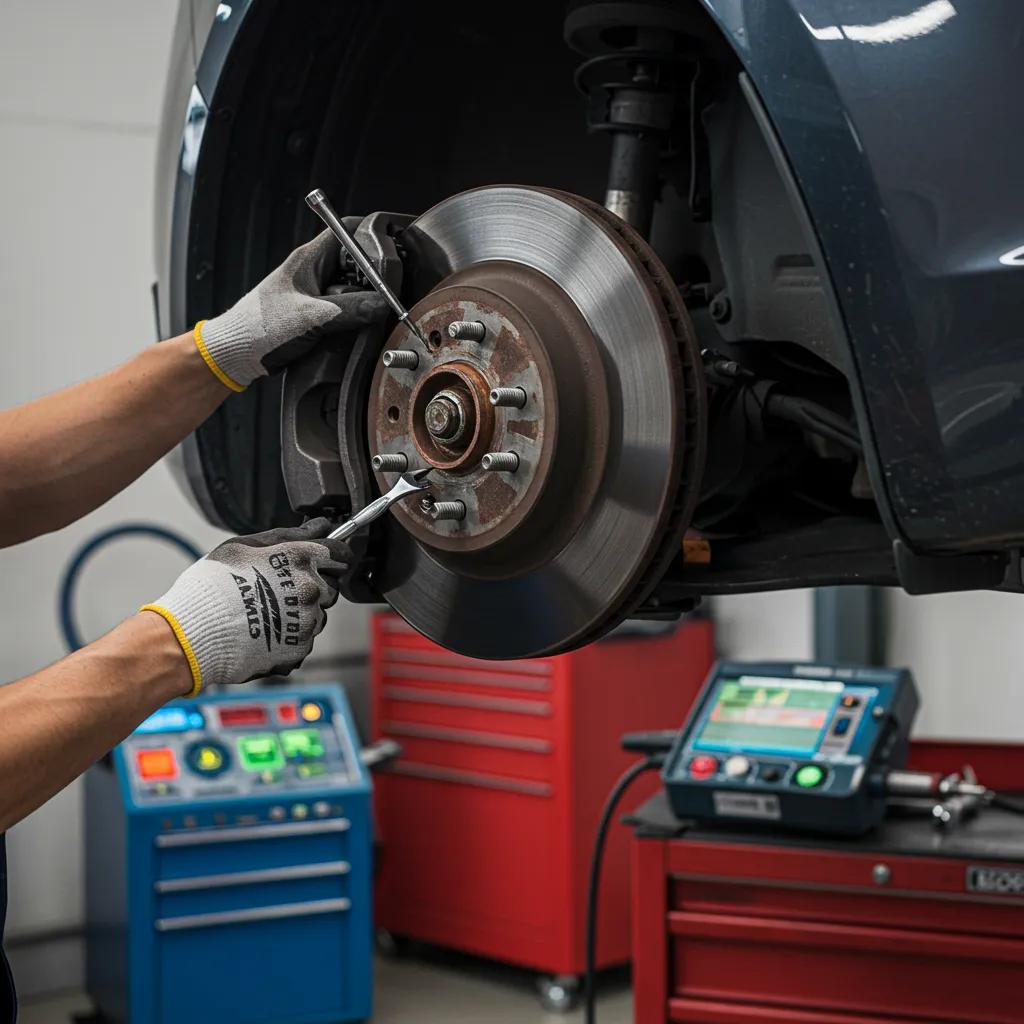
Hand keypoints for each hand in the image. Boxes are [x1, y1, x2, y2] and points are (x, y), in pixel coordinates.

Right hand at [142, 518, 353, 693]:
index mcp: (301, 559)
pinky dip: (289, 637)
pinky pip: (304, 639)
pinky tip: (264, 631)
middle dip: (311, 586)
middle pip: (330, 587)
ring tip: (265, 613)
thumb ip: (291, 534)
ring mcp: (307, 621)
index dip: (332, 558)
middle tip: (278, 590)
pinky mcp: (299, 647)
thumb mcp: (246, 545)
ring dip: (301, 613)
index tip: (323, 562)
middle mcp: (311, 589)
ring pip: (318, 615)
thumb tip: (320, 525)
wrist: (193, 634)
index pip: (340, 555)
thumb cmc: (213, 586)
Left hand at [194, 226, 388, 389]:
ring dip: (363, 301)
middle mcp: (313, 271)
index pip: (348, 230)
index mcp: (310, 258)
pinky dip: (353, 317)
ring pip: (352, 288)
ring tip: (368, 314)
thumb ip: (352, 309)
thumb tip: (384, 304)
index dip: (374, 234)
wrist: (237, 353)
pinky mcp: (315, 313)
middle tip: (386, 294)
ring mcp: (314, 292)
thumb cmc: (260, 327)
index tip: (395, 249)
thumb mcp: (313, 317)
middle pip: (357, 262)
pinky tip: (354, 329)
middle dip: (373, 277)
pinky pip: (344, 308)